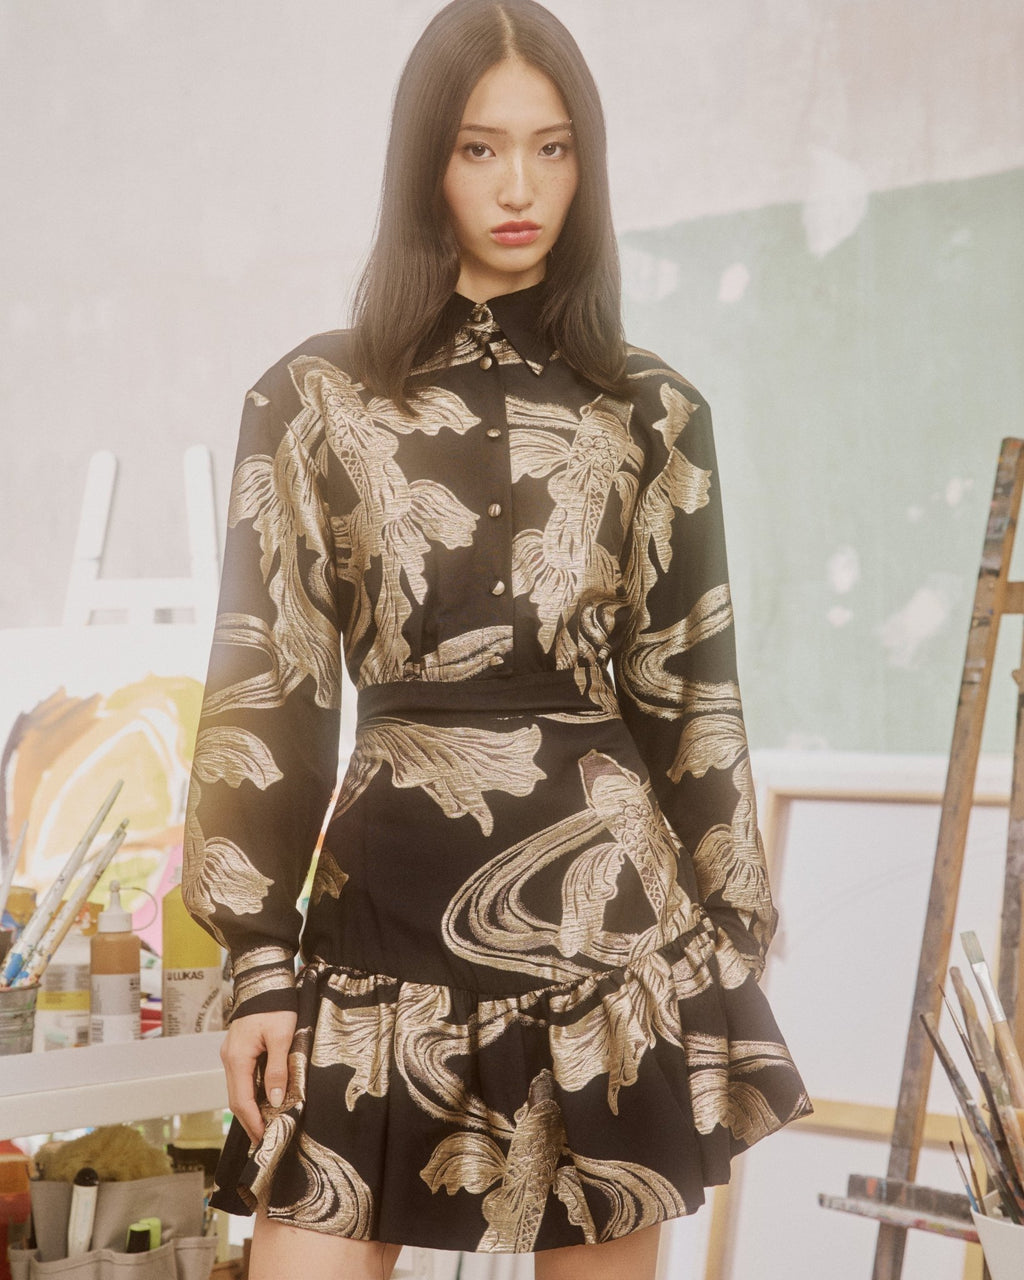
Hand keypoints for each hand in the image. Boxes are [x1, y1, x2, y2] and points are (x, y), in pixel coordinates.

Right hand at [220, 1009, 296, 1143]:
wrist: (265, 981)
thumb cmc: (275, 1006)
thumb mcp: (281, 1037)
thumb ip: (277, 1069)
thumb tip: (276, 1100)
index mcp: (237, 1058)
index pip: (242, 1100)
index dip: (253, 1122)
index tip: (264, 1139)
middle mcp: (229, 1059)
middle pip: (236, 1099)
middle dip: (250, 1121)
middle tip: (265, 1140)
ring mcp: (231, 1054)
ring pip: (238, 1089)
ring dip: (250, 1108)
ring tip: (266, 1124)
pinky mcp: (238, 1050)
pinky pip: (242, 1078)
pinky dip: (251, 1093)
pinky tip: (263, 1100)